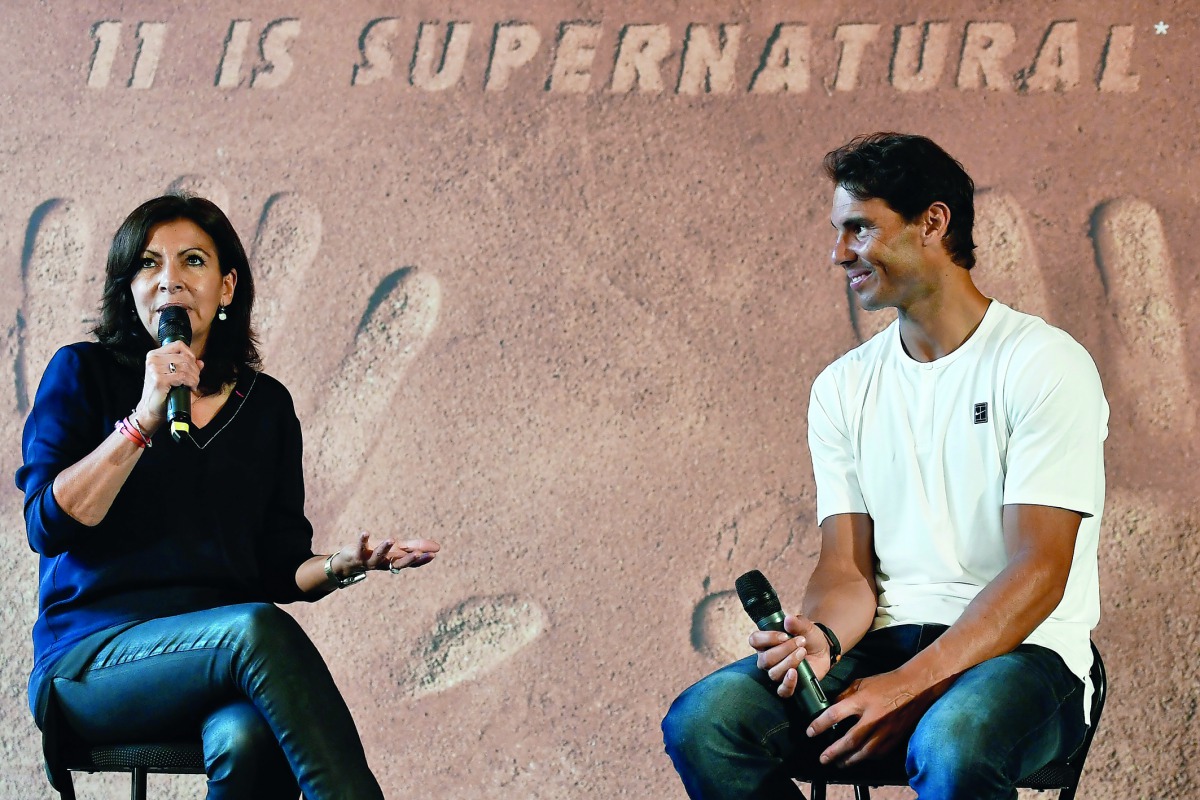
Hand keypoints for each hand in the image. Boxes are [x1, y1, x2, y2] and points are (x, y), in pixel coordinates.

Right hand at [135, 341, 201, 433]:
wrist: (150, 410)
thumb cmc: (161, 393)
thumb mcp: (173, 375)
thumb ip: (186, 366)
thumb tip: (200, 362)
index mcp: (154, 354)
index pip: (178, 345)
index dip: (191, 355)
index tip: (193, 366)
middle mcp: (153, 359)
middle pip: (184, 357)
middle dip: (195, 369)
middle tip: (195, 379)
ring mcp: (155, 369)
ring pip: (185, 366)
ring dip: (194, 377)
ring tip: (193, 384)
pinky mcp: (159, 379)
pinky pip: (183, 376)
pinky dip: (191, 382)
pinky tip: (190, 388)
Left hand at [330, 532, 439, 577]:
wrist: (349, 562)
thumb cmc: (376, 553)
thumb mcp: (397, 549)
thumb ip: (415, 547)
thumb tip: (438, 547)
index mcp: (395, 562)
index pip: (411, 563)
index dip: (421, 560)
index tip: (433, 554)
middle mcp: (384, 564)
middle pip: (397, 564)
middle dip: (407, 559)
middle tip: (418, 553)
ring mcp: (370, 561)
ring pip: (378, 557)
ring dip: (384, 548)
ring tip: (391, 539)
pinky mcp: (357, 555)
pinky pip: (360, 548)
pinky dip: (362, 541)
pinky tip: (366, 532)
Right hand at [749, 614, 833, 698]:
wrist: (822, 650)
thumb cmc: (808, 637)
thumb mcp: (805, 626)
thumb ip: (797, 622)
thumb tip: (788, 619)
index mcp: (766, 642)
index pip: (755, 640)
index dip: (767, 638)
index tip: (784, 636)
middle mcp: (767, 659)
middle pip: (766, 659)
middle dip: (785, 649)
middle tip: (801, 642)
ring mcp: (777, 673)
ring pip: (774, 673)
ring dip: (790, 661)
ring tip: (803, 652)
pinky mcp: (788, 684)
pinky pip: (782, 691)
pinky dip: (788, 683)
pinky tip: (794, 674)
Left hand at [806, 668, 946, 766]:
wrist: (916, 687)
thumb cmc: (887, 683)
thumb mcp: (861, 683)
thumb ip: (845, 696)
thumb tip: (831, 707)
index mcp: (861, 701)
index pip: (835, 715)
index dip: (819, 725)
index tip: (810, 732)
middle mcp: (872, 718)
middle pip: (849, 741)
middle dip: (833, 752)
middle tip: (822, 759)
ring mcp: (885, 730)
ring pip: (864, 752)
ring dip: (849, 760)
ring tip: (838, 763)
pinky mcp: (895, 738)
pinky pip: (878, 753)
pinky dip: (867, 758)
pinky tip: (859, 758)